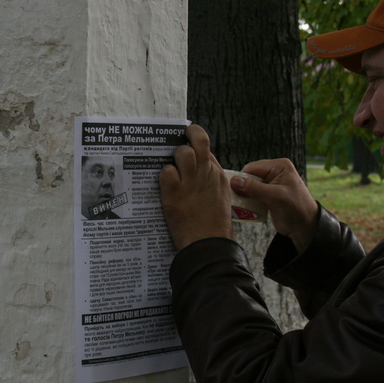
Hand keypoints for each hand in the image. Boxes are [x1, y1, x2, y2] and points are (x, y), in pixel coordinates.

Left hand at [159, 125, 232, 250]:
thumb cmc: (214, 225)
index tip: (186, 141)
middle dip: (186, 137)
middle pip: (198, 140)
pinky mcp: (175, 193)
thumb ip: (211, 181)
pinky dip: (163, 174)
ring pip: (182, 152)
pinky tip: (163, 184)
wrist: (209, 245)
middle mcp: (205, 173)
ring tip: (169, 168)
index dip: (194, 140)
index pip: (205, 146)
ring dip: (172, 157)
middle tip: (176, 145)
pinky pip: (166, 171)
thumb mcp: (220, 198)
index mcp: (216, 174)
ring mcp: (190, 182)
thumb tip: (199, 169)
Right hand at [230, 159, 318, 253]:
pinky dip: (248, 200)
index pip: (253, 168)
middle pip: (250, 176)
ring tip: (241, 204)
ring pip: (249, 185)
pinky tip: (247, 207)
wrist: (305, 227)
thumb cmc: (296, 209)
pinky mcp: (268, 195)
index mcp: (279, 166)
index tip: (233, 190)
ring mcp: (271, 184)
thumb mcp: (275, 197)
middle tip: (237, 199)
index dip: (242, 178)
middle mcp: (275, 172)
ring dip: (244, 194)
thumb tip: (234, 181)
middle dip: (243, 187)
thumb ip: (255, 188)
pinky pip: (253, 194)